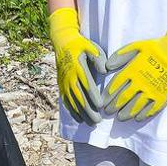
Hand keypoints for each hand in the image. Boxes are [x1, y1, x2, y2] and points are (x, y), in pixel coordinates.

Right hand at [47, 8, 107, 123]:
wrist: (62, 42)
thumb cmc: (81, 45)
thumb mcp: (91, 47)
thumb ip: (98, 58)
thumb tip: (105, 70)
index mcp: (78, 67)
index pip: (86, 84)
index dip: (93, 95)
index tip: (100, 105)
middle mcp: (70, 77)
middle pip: (79, 97)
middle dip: (88, 110)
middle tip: (98, 121)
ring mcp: (64, 82)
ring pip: (72, 101)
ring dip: (81, 113)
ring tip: (91, 123)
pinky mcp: (61, 85)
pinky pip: (66, 101)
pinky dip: (72, 111)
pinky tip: (79, 119)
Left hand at [103, 13, 166, 120]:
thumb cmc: (154, 48)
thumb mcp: (135, 46)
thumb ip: (120, 56)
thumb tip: (107, 67)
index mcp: (132, 71)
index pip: (116, 86)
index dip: (108, 95)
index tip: (102, 102)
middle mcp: (140, 82)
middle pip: (124, 98)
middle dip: (114, 106)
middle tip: (108, 112)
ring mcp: (152, 90)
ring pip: (136, 106)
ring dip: (127, 113)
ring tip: (120, 118)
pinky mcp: (162, 95)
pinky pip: (152, 108)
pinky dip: (144, 114)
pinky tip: (138, 118)